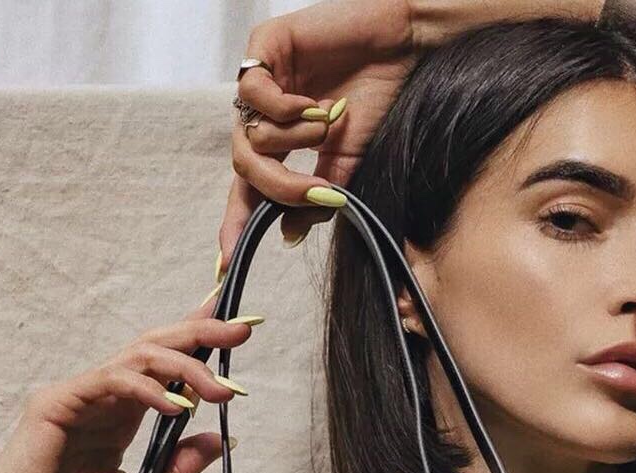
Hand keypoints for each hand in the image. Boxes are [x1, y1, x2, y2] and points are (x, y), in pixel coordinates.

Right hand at [0, 297, 257, 472]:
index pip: (165, 366)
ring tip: (221, 389)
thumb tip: (222, 441)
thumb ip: (177, 467)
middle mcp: (103, 397)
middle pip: (156, 348)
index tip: (239, 326)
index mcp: (122, 415)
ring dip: (187, 366)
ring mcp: (78, 396)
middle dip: (201, 333)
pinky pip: (110, 380)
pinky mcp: (56, 403)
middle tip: (244, 328)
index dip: (198, 339)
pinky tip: (177, 406)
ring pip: (139, 357)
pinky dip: (147, 389)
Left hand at [221, 0, 604, 266]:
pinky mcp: (266, 47)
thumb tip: (287, 234)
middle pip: (244, 168)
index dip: (237, 222)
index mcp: (285, 144)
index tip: (229, 261)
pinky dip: (286, 110)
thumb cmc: (382, 101)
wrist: (407, 51)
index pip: (249, 187)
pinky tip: (316, 105)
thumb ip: (316, 199)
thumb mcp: (347, 165)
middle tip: (316, 192)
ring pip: (250, 136)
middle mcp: (267, 114)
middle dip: (279, 188)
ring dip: (296, 142)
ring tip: (330, 125)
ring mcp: (264, 81)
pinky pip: (253, 92)